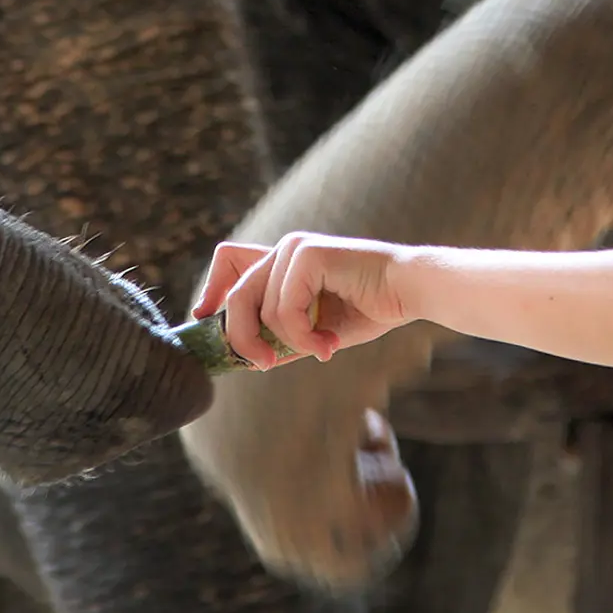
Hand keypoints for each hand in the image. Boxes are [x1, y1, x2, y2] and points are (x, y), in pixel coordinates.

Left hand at [191, 232, 412, 369]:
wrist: (409, 291)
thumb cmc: (370, 308)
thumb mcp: (315, 330)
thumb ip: (281, 337)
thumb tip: (244, 360)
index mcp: (283, 261)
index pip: (228, 261)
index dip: (210, 289)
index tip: (203, 318)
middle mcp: (285, 249)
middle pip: (235, 293)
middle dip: (240, 336)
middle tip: (263, 365)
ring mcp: (295, 248)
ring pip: (259, 308)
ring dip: (289, 342)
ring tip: (322, 348)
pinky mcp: (308, 254)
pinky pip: (284, 308)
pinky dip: (302, 336)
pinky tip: (329, 343)